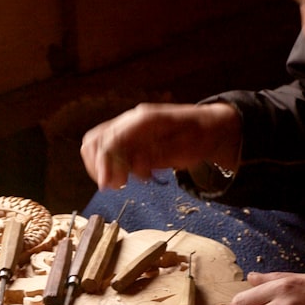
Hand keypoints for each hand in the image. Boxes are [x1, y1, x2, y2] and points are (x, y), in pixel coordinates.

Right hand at [79, 102, 240, 189]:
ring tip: (121, 182)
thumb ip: (159, 155)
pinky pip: (108, 150)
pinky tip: (128, 175)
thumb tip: (134, 164)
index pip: (111, 139)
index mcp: (145, 119)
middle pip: (95, 141)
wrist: (209, 126)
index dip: (104, 163)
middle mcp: (131, 121)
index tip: (106, 185)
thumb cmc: (201, 136)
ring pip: (95, 145)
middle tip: (118, 185)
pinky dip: (111, 166)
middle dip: (99, 167)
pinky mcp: (128, 138)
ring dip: (102, 167)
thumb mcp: (187, 148)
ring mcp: (127, 128)